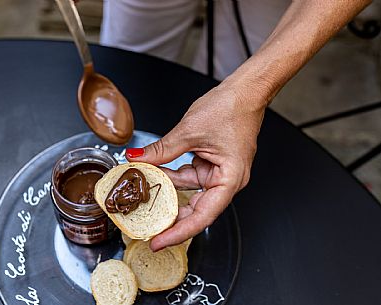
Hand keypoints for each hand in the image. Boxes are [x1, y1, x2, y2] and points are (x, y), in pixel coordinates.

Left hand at [126, 76, 267, 250]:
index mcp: (229, 180)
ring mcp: (219, 173)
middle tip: (148, 230)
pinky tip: (156, 174)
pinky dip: (173, 175)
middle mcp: (226, 181)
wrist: (244, 91)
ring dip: (167, 190)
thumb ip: (161, 150)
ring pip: (189, 190)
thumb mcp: (189, 131)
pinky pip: (189, 176)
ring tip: (145, 195)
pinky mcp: (211, 164)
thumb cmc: (231, 109)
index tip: (159, 241)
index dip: (179, 232)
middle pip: (196, 209)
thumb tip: (137, 159)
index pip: (202, 216)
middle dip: (171, 217)